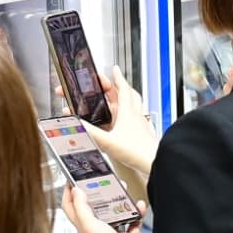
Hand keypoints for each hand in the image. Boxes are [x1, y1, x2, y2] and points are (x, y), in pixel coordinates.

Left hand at [62, 185, 145, 232]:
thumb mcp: (90, 225)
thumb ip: (82, 207)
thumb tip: (75, 191)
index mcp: (84, 225)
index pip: (71, 206)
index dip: (69, 193)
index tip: (72, 179)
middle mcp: (96, 228)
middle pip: (95, 206)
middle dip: (99, 192)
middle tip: (104, 180)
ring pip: (114, 212)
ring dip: (119, 201)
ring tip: (124, 190)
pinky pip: (132, 222)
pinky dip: (136, 214)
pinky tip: (139, 207)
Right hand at [84, 70, 156, 205]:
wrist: (156, 163)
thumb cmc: (137, 152)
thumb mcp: (108, 142)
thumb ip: (91, 133)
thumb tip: (76, 124)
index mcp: (127, 112)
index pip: (122, 88)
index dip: (117, 77)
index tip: (114, 69)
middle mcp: (135, 115)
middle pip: (128, 95)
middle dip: (119, 87)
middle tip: (111, 83)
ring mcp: (140, 124)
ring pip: (134, 105)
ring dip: (126, 99)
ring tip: (117, 99)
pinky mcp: (143, 134)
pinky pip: (136, 119)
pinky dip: (129, 115)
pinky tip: (125, 123)